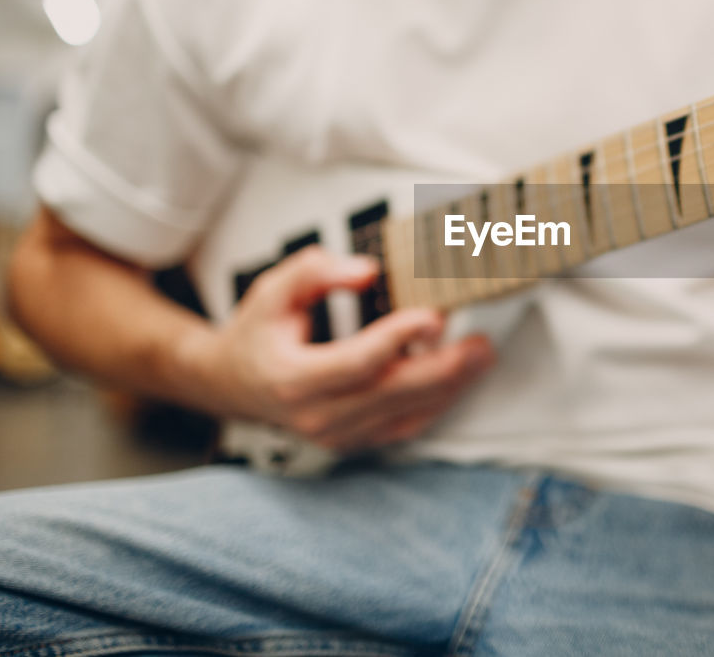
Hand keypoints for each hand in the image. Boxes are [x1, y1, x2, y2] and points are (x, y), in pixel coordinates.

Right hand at [187, 246, 493, 451]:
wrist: (233, 383)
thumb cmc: (259, 333)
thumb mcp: (275, 289)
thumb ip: (317, 271)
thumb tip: (368, 271)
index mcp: (292, 379)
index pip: (356, 362)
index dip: (398, 339)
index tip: (433, 315)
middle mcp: (315, 416)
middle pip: (392, 394)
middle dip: (443, 369)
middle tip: (480, 344)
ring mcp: (336, 436)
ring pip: (406, 415)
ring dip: (450, 387)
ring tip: (481, 357)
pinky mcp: (354, 442)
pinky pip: (404, 428)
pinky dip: (436, 404)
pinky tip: (459, 379)